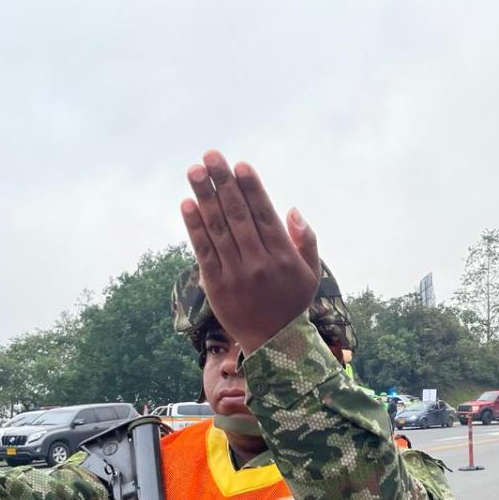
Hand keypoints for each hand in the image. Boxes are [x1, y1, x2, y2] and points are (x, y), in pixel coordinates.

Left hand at [180, 151, 320, 352]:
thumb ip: (305, 240)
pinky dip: (194, 226)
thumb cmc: (293, 302)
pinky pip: (203, 250)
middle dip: (223, 182)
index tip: (239, 165)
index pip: (264, 214)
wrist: (274, 343)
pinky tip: (187, 203)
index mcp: (283, 255)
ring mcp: (236, 274)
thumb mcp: (312, 272)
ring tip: (195, 170)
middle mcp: (259, 262)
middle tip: (211, 156)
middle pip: (238, 215)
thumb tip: (291, 209)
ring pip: (218, 228)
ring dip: (205, 196)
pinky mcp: (216, 285)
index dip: (251, 188)